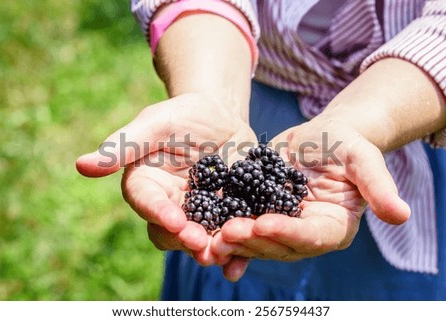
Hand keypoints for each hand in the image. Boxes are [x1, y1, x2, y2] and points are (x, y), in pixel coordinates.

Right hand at [76, 93, 256, 266]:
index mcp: (147, 184)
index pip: (146, 202)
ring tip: (224, 254)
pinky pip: (228, 237)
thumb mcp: (156, 123)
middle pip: (172, 232)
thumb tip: (81, 165)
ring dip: (210, 251)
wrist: (221, 117)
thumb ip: (124, 145)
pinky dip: (235, 254)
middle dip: (185, 239)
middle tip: (201, 244)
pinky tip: (240, 265)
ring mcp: (200, 214)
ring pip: (200, 240)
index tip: (173, 220)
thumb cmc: (183, 116)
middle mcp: (170, 205)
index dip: (158, 212)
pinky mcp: (226, 216)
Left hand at [211, 119, 410, 275]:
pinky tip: (206, 238)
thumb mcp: (360, 156)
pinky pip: (242, 230)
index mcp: (333, 225)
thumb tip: (401, 215)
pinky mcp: (259, 217)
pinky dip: (226, 237)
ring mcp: (281, 229)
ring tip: (210, 238)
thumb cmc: (344, 143)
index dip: (289, 232)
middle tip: (227, 233)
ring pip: (257, 243)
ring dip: (234, 244)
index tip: (265, 223)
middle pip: (279, 246)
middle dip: (253, 241)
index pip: (312, 236)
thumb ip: (377, 184)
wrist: (318, 138)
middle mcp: (305, 234)